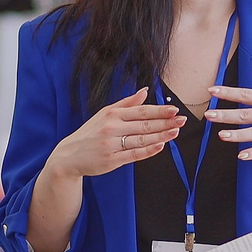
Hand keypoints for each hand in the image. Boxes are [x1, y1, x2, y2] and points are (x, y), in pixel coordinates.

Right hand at [46, 88, 183, 180]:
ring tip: (175, 132)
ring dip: (161, 136)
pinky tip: (161, 146)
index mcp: (112, 114)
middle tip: (182, 120)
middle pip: (144, 125)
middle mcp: (112, 128)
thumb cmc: (90, 133)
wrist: (69, 155)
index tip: (174, 110)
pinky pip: (134, 154)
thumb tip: (145, 91)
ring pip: (141, 139)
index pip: (140, 111)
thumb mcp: (104, 114)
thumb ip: (126, 103)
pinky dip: (148, 151)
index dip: (158, 110)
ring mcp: (112, 144)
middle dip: (165, 122)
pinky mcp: (112, 160)